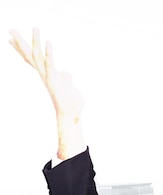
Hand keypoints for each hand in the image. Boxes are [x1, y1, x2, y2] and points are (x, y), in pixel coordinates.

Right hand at [9, 28, 84, 159]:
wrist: (70, 114)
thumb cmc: (70, 103)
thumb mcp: (68, 86)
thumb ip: (65, 78)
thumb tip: (66, 73)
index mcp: (46, 75)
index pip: (31, 60)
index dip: (20, 50)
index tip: (9, 39)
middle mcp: (44, 75)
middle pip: (30, 55)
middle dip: (20, 42)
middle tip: (10, 29)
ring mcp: (48, 77)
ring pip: (38, 56)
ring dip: (36, 42)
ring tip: (35, 27)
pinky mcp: (54, 80)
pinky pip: (50, 63)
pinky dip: (49, 52)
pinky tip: (48, 41)